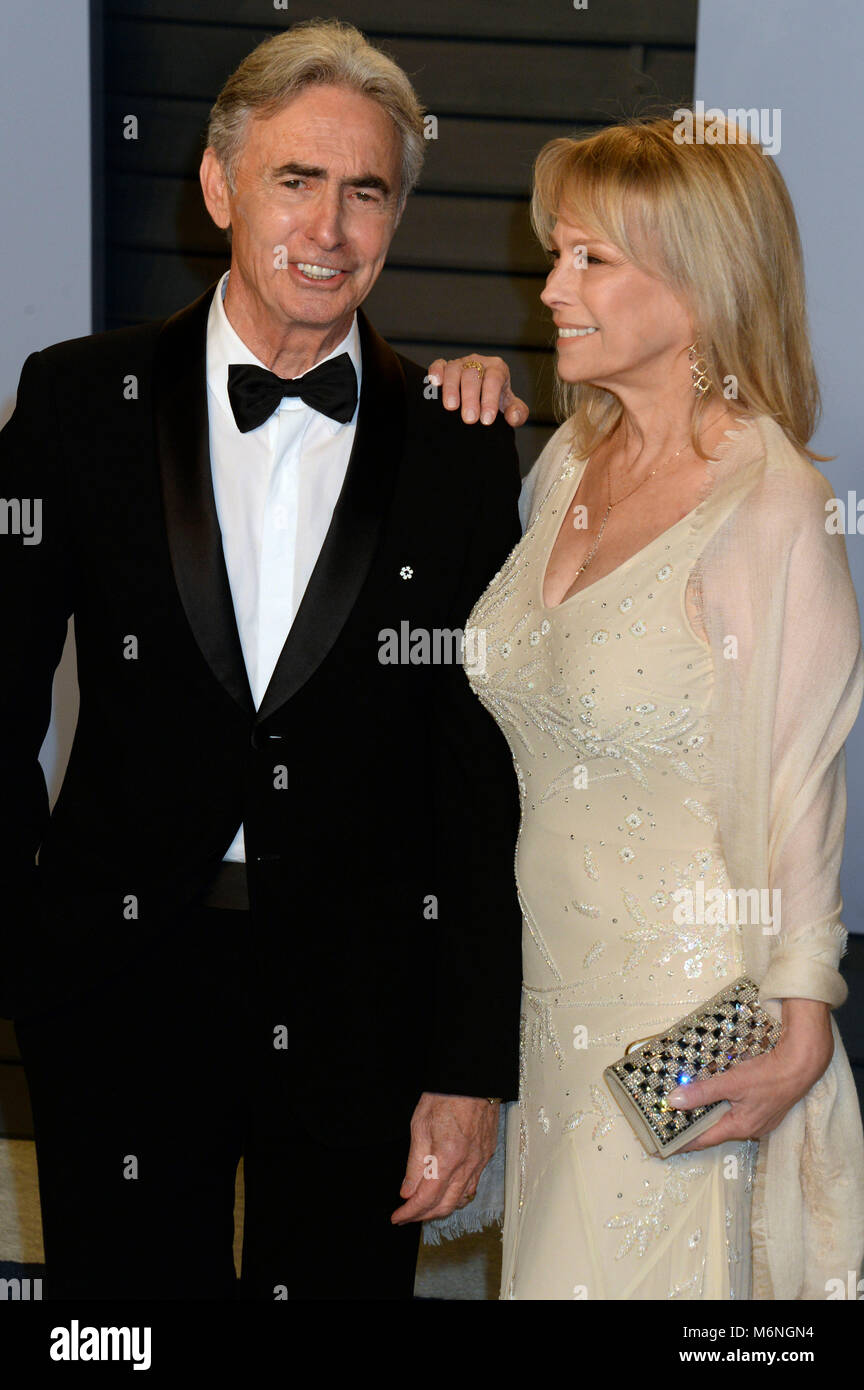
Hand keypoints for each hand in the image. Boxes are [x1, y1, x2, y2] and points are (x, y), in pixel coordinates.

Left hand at [390, 1092, 499, 1223]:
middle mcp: (468, 1164)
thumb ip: (415, 1163)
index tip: (398, 1216)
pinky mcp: (487, 1155)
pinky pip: (473, 1185)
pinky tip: (446, 1191)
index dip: (411, 1211)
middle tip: (407, 1214)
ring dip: (441, 1208)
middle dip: (424, 1215)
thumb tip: (407, 1191)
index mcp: (448, 1156)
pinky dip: (458, 1195)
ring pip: (461, 1199)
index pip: (428, 1197)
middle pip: (446, 1205)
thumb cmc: (445, 1096)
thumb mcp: (420, 1125)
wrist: (473, 1078)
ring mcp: (480, 1161)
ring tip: (423, 1206)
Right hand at [426, 354, 528, 426]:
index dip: (490, 399)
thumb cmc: (496, 401)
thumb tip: (513, 417)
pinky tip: (435, 383)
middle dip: (471, 397)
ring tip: (451, 407)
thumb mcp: (510, 407)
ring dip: (452, 388)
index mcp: (497, 369)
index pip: (494, 379)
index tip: (487, 420)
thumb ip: (518, 413)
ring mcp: (460, 364)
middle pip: (473, 374)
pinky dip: (436, 372)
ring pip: (454, 370)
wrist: (481, 396)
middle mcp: (478, 362)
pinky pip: (438, 365)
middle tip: (470, 419)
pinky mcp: (444, 367)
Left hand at [668, 998, 834, 1152]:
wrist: (800, 1065)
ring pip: (727, 1119)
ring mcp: (759, 1119)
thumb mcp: (731, 1083)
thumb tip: (676, 1101)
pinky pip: (738, 1110)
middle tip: (672, 1122)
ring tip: (689, 1108)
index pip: (704, 1139)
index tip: (665, 1146)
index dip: (684, 1142)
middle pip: (715, 1130)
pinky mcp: (765, 1108)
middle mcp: (750, 1128)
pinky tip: (716, 1096)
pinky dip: (724, 1106)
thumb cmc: (768, 1076)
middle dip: (694, 1126)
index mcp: (740, 1127)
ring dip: (709, 1115)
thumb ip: (703, 1092)